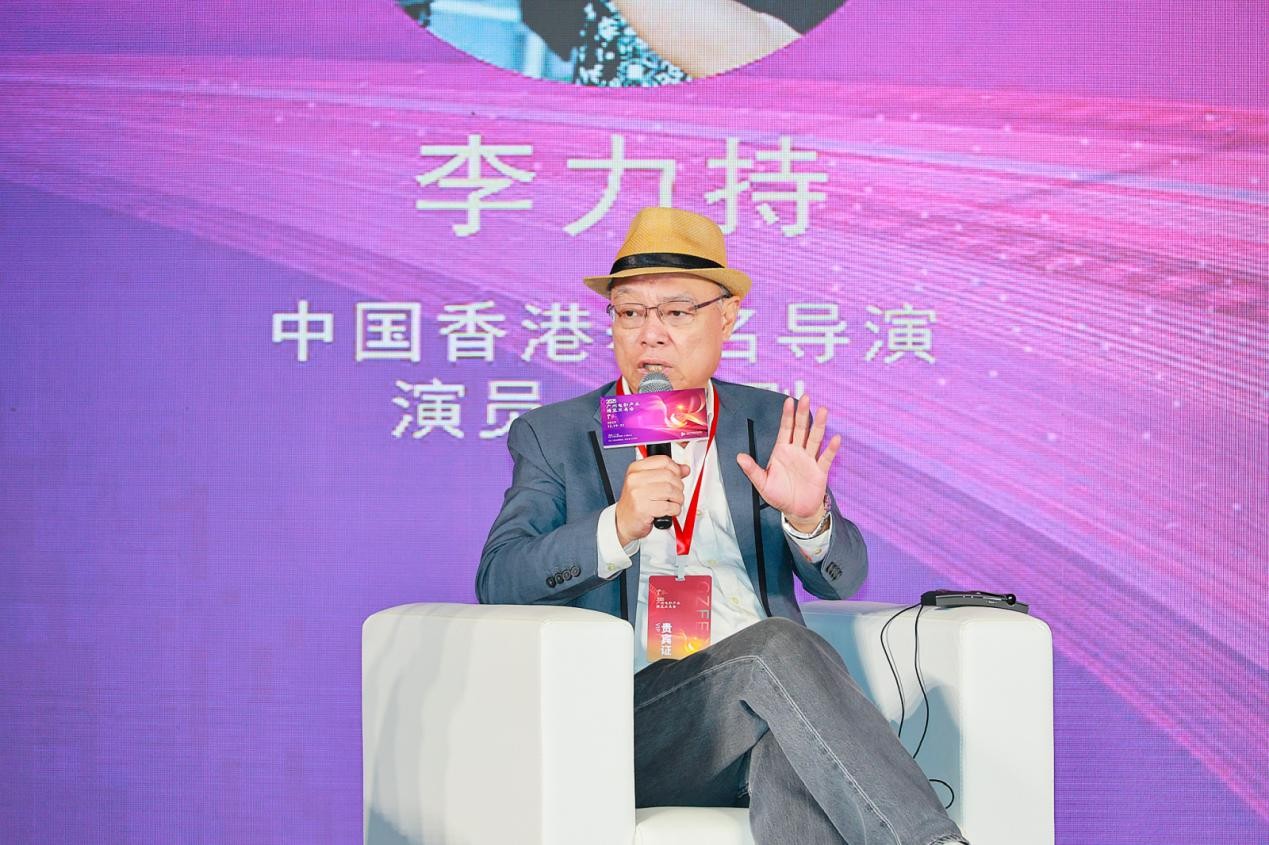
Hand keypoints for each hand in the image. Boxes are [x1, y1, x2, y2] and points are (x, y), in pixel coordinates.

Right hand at [615, 455, 689, 545]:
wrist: (623, 522)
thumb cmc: (636, 502)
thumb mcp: (647, 483)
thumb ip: (666, 473)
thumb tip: (684, 469)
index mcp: (636, 468)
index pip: (663, 460)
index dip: (676, 469)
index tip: (678, 477)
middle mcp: (635, 479)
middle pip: (669, 475)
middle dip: (679, 486)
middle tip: (676, 494)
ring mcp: (637, 493)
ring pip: (670, 490)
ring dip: (678, 499)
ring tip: (673, 503)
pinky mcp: (642, 508)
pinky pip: (668, 506)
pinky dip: (674, 510)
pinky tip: (669, 511)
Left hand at [736, 395, 840, 528]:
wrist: (795, 511)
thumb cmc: (778, 495)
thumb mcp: (762, 483)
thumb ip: (752, 470)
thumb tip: (739, 457)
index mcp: (782, 451)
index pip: (785, 429)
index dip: (787, 415)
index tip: (788, 401)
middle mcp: (797, 451)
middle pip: (801, 429)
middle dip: (802, 413)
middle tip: (806, 397)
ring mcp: (809, 460)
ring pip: (815, 439)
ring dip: (819, 425)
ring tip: (823, 411)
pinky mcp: (820, 471)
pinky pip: (826, 458)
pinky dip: (831, 449)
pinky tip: (835, 438)